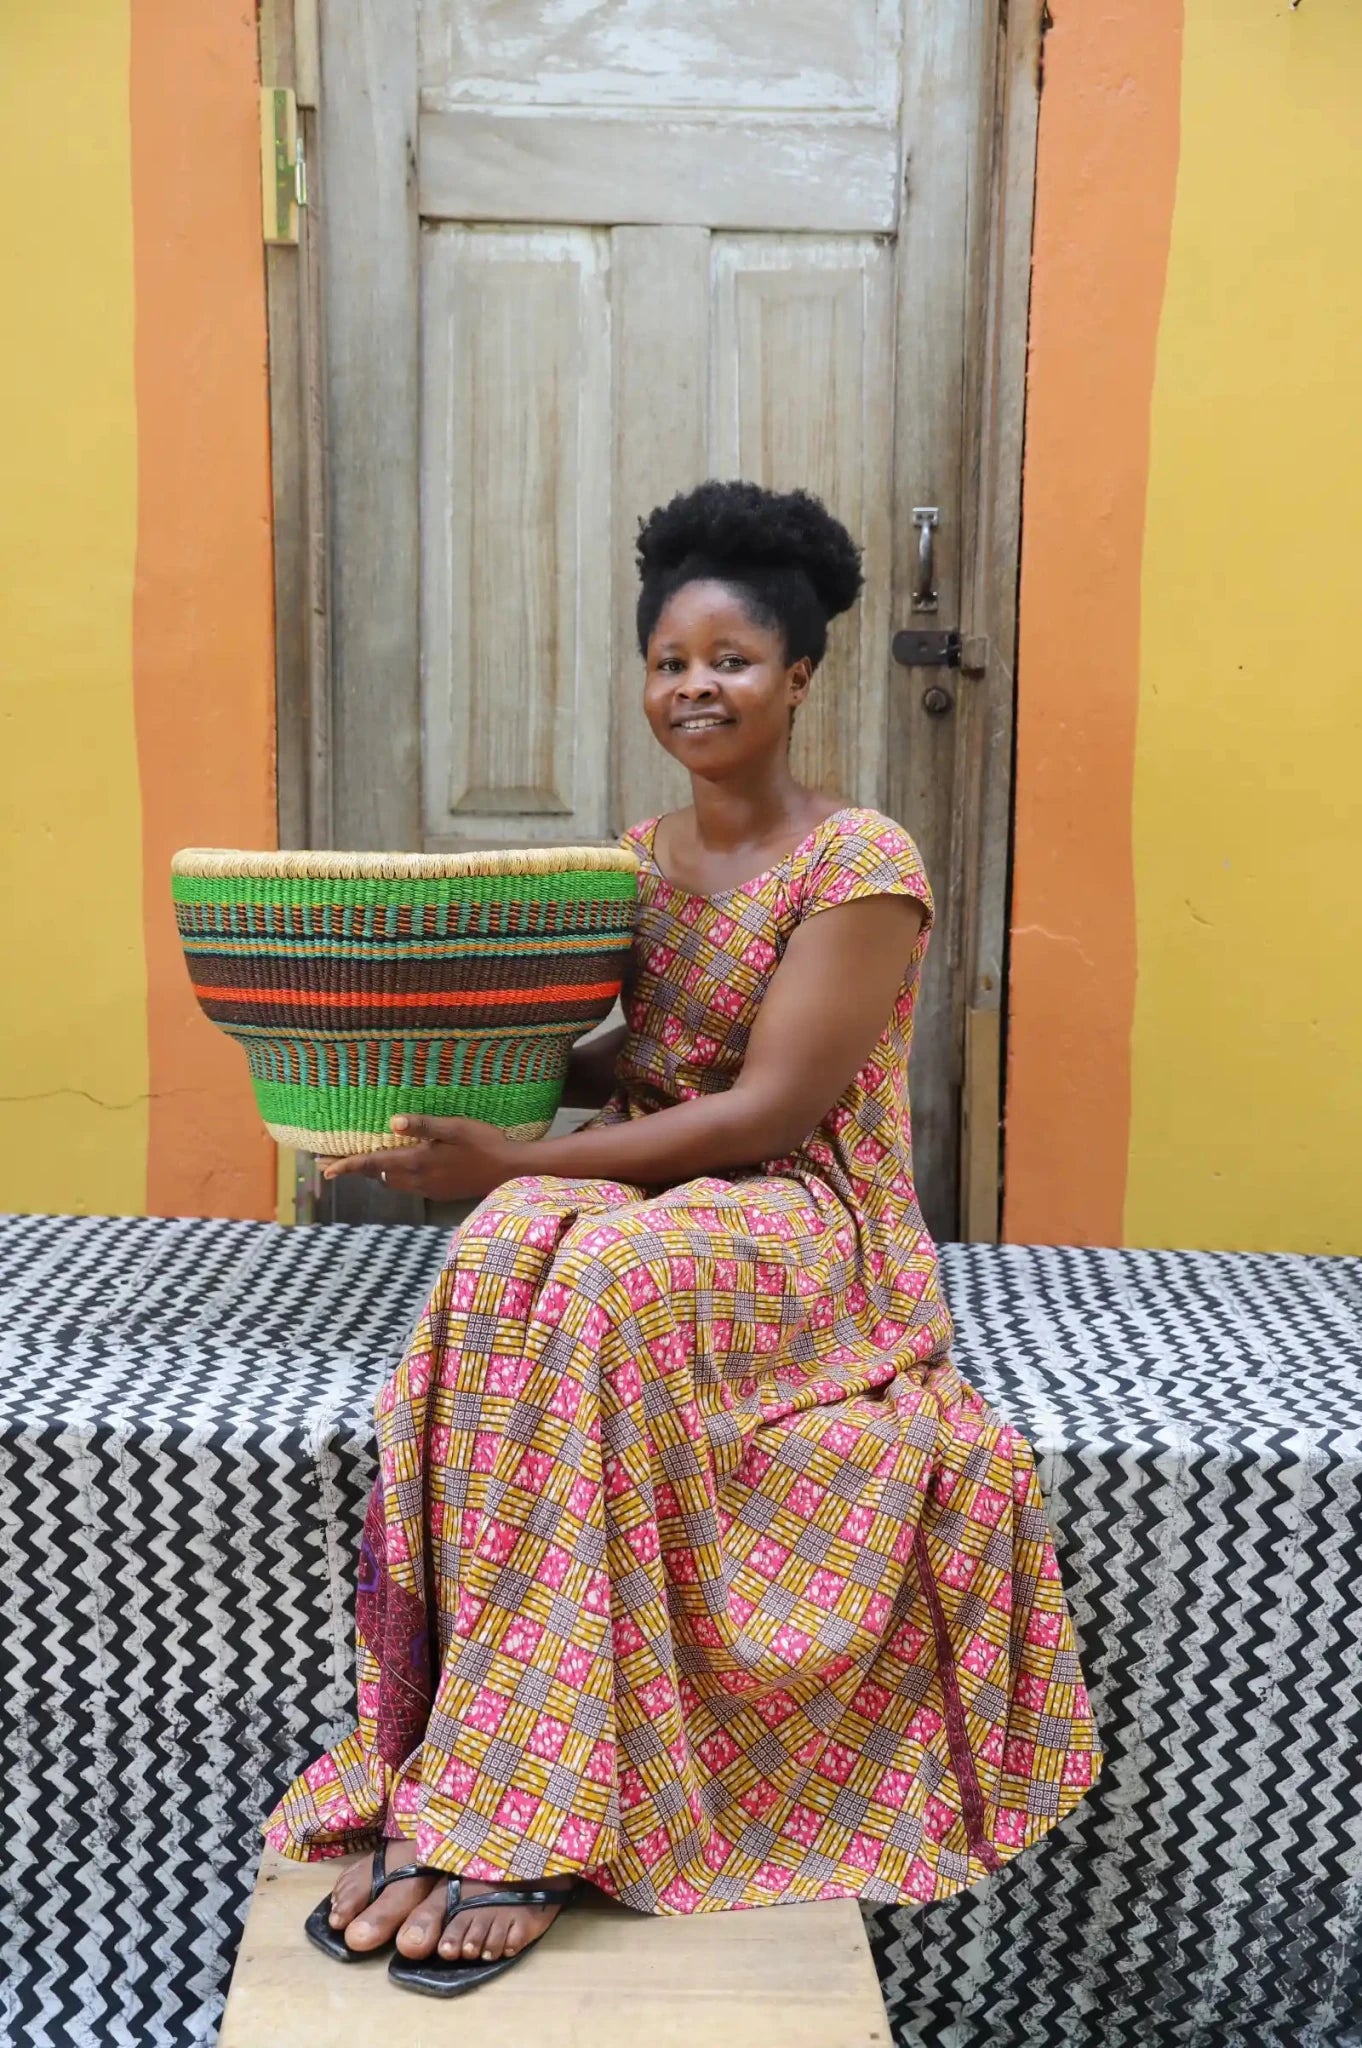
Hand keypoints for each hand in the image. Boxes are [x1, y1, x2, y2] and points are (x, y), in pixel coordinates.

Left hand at [320, 1115, 517, 1200]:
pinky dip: (395, 1177)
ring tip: (361, 1163)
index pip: (374, 1165)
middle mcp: (419, 1180)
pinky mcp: (440, 1193)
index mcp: (419, 1162)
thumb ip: (424, 1125)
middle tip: (331, 1162)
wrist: (511, 1172)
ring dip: (375, 1174)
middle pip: (378, 1176)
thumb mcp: (456, 1128)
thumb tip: (393, 1122)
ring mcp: (430, 1189)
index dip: (347, 1166)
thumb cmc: (486, 1144)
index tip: (324, 1169)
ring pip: (392, 1183)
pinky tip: (400, 1166)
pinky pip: (409, 1186)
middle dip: (355, 1170)